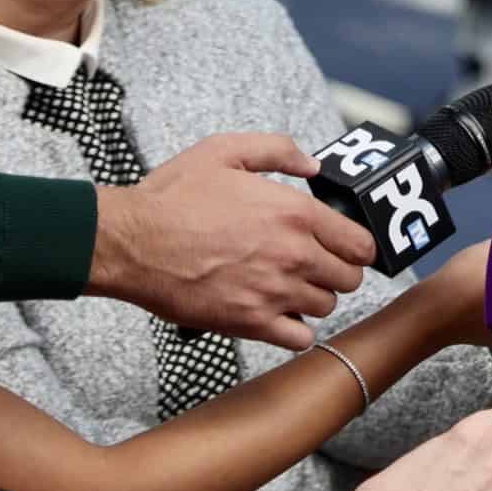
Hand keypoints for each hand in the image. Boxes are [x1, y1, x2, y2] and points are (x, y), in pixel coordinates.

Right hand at [89, 133, 373, 349]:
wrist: (131, 242)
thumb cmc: (173, 196)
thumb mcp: (227, 151)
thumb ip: (279, 151)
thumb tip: (313, 166)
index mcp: (296, 214)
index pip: (360, 243)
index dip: (358, 246)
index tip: (347, 247)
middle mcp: (294, 255)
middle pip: (350, 279)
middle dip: (339, 273)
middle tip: (319, 267)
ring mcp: (274, 292)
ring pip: (326, 308)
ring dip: (316, 299)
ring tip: (294, 287)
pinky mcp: (249, 323)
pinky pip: (299, 339)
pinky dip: (295, 331)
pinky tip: (279, 315)